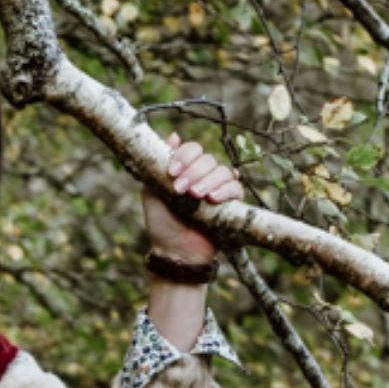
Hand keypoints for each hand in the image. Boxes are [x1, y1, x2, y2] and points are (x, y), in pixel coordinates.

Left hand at [141, 130, 243, 264]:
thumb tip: (173, 136)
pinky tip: (213, 198)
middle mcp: (203, 176)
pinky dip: (225, 189)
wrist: (174, 251)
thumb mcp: (152, 193)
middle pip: (208, 159)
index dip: (184, 157)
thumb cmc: (161, 223)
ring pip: (222, 171)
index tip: (172, 173)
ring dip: (208, 180)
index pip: (192, 150)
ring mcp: (218, 188)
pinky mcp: (231, 204)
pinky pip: (236, 187)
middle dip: (194, 172)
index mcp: (186, 170)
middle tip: (182, 190)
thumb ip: (159, 165)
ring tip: (196, 196)